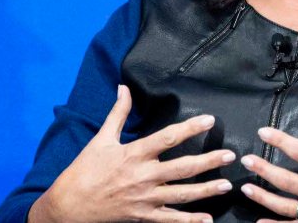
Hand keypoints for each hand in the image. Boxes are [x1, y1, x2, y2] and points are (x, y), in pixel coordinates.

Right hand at [30, 84, 234, 222]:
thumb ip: (117, 113)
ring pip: (181, 195)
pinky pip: (170, 220)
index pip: (168, 138)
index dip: (190, 128)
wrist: (68, 206)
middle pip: (182, 168)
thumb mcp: (100, 139)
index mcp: (133, 154)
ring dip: (206, 190)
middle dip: (208, 161)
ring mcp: (144, 199)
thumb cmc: (84, 170)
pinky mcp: (142, 217)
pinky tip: (207, 219)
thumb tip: (123, 88)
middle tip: (229, 155)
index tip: (210, 120)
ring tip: (226, 185)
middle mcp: (142, 176)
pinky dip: (189, 221)